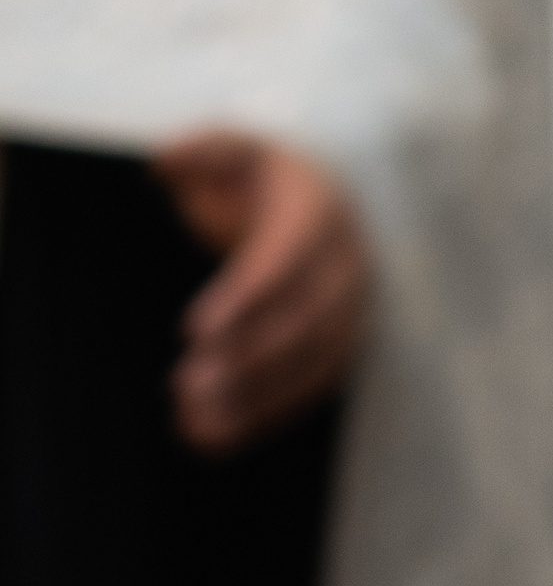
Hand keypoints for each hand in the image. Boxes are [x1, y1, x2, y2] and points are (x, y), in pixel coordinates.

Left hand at [151, 131, 368, 456]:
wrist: (316, 201)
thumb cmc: (259, 177)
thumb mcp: (231, 148)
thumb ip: (202, 150)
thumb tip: (168, 160)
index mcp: (319, 210)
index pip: (287, 257)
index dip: (246, 296)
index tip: (195, 329)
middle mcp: (347, 263)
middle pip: (305, 318)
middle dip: (248, 356)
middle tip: (187, 384)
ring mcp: (352, 307)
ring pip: (314, 360)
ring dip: (257, 395)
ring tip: (197, 422)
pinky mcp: (341, 342)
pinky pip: (312, 384)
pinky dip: (267, 413)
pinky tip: (213, 436)